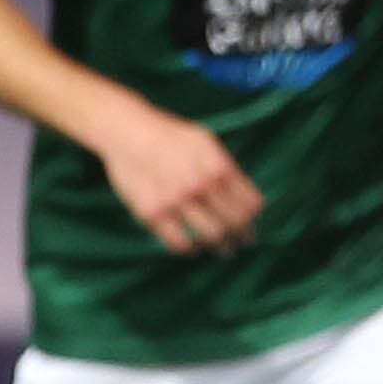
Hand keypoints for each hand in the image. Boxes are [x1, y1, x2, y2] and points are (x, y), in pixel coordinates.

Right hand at [95, 103, 263, 256]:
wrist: (128, 132)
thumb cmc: (170, 135)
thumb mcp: (207, 142)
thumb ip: (226, 167)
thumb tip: (243, 194)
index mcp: (218, 166)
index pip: (250, 204)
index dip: (254, 219)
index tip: (252, 225)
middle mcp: (200, 184)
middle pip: (235, 223)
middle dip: (243, 237)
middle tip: (242, 243)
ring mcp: (176, 200)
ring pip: (212, 236)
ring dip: (222, 248)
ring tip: (223, 251)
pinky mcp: (153, 213)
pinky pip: (179, 242)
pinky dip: (190, 249)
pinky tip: (193, 248)